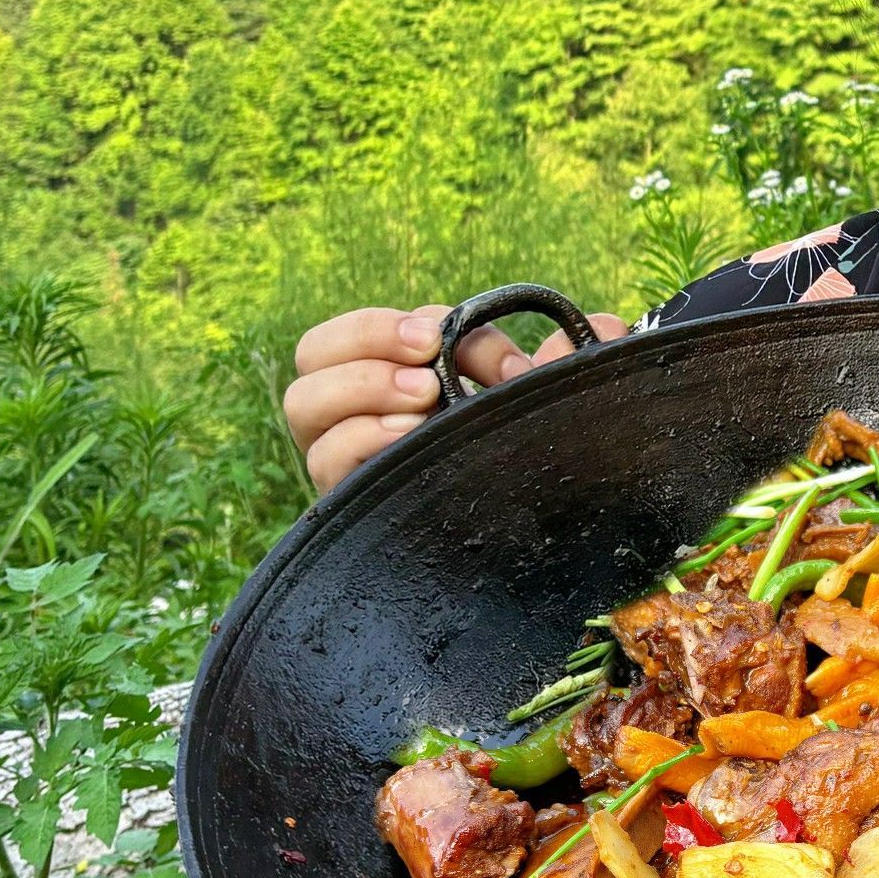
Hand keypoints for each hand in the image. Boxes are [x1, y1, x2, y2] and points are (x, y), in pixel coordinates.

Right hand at [282, 302, 629, 492]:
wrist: (558, 555)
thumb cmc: (553, 464)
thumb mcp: (563, 401)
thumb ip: (574, 355)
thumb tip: (574, 335)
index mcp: (402, 377)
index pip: (369, 330)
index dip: (408, 322)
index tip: (456, 339)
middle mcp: (366, 416)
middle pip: (313, 354)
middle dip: (367, 339)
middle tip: (427, 354)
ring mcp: (355, 462)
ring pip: (304, 403)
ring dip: (361, 385)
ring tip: (421, 397)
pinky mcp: (358, 503)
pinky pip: (325, 460)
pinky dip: (360, 437)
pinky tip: (409, 437)